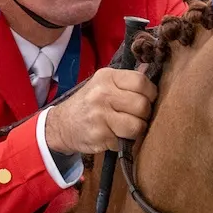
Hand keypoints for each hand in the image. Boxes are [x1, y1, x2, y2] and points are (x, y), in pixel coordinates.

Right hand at [42, 68, 156, 154]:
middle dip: (145, 114)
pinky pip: (126, 141)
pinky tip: (116, 135)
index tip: (147, 100)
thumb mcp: (103, 84)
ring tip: (128, 127)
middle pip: (142, 105)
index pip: (141, 82)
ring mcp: (100, 115)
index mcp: (107, 77)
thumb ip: (126, 81)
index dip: (151, 93)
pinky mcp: (100, 135)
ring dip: (138, 130)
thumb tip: (151, 70)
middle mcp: (103, 93)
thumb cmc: (89, 104)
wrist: (62, 124)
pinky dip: (125, 142)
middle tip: (137, 117)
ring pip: (138, 125)